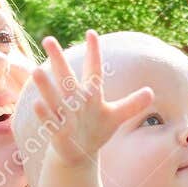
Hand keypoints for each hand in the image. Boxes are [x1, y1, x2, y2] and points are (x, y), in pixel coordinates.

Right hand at [30, 30, 154, 166]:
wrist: (79, 153)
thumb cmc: (96, 130)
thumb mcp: (115, 116)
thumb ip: (132, 104)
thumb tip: (151, 91)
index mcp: (90, 94)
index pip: (93, 70)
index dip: (94, 53)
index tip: (91, 33)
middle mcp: (74, 100)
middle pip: (66, 77)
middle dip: (58, 60)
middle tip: (48, 39)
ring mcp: (64, 115)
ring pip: (54, 97)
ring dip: (46, 86)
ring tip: (36, 71)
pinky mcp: (57, 131)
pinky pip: (50, 121)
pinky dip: (44, 114)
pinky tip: (37, 103)